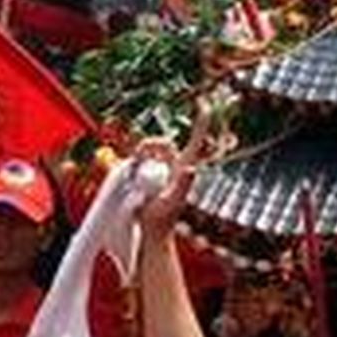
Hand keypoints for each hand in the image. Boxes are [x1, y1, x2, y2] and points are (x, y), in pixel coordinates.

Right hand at [135, 100, 209, 240]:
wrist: (146, 234)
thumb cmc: (161, 221)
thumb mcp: (173, 203)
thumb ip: (183, 185)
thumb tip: (192, 168)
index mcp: (183, 169)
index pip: (195, 142)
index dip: (201, 122)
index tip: (205, 102)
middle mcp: (171, 167)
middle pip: (162, 143)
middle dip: (151, 145)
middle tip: (140, 156)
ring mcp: (157, 170)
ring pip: (147, 150)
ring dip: (141, 156)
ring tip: (138, 177)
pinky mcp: (143, 175)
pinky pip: (136, 160)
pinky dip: (133, 161)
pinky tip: (131, 175)